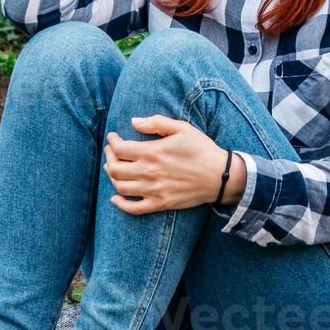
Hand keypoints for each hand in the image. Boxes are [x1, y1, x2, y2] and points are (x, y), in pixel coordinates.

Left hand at [104, 115, 227, 214]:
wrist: (220, 176)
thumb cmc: (202, 149)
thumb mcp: (182, 128)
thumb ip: (156, 123)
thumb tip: (133, 122)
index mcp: (153, 152)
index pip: (119, 148)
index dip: (111, 142)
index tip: (112, 137)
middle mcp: (149, 172)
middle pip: (115, 168)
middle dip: (109, 157)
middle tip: (111, 151)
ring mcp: (153, 190)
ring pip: (120, 187)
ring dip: (112, 177)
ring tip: (113, 168)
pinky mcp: (160, 204)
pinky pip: (133, 208)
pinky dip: (120, 204)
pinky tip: (115, 198)